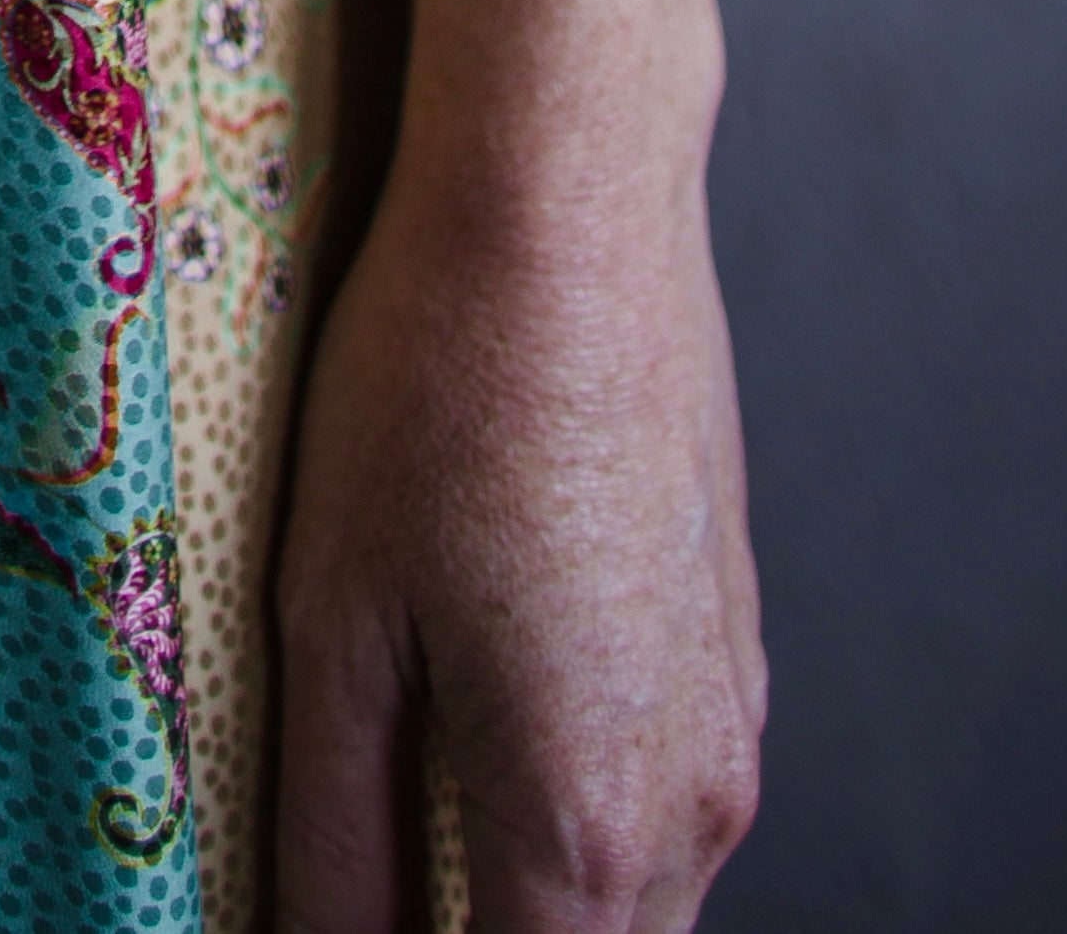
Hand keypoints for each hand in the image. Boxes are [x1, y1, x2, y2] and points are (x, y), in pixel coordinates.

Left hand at [270, 155, 764, 933]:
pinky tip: (481, 714)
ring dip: (530, 897)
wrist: (574, 205)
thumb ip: (335, 840)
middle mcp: (695, 808)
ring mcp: (731, 728)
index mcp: (586, 828)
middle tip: (360, 879)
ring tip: (402, 818)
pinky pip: (661, 803)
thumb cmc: (433, 389)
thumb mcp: (333, 624)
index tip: (333, 925)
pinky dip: (575, 816)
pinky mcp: (733, 654)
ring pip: (635, 904)